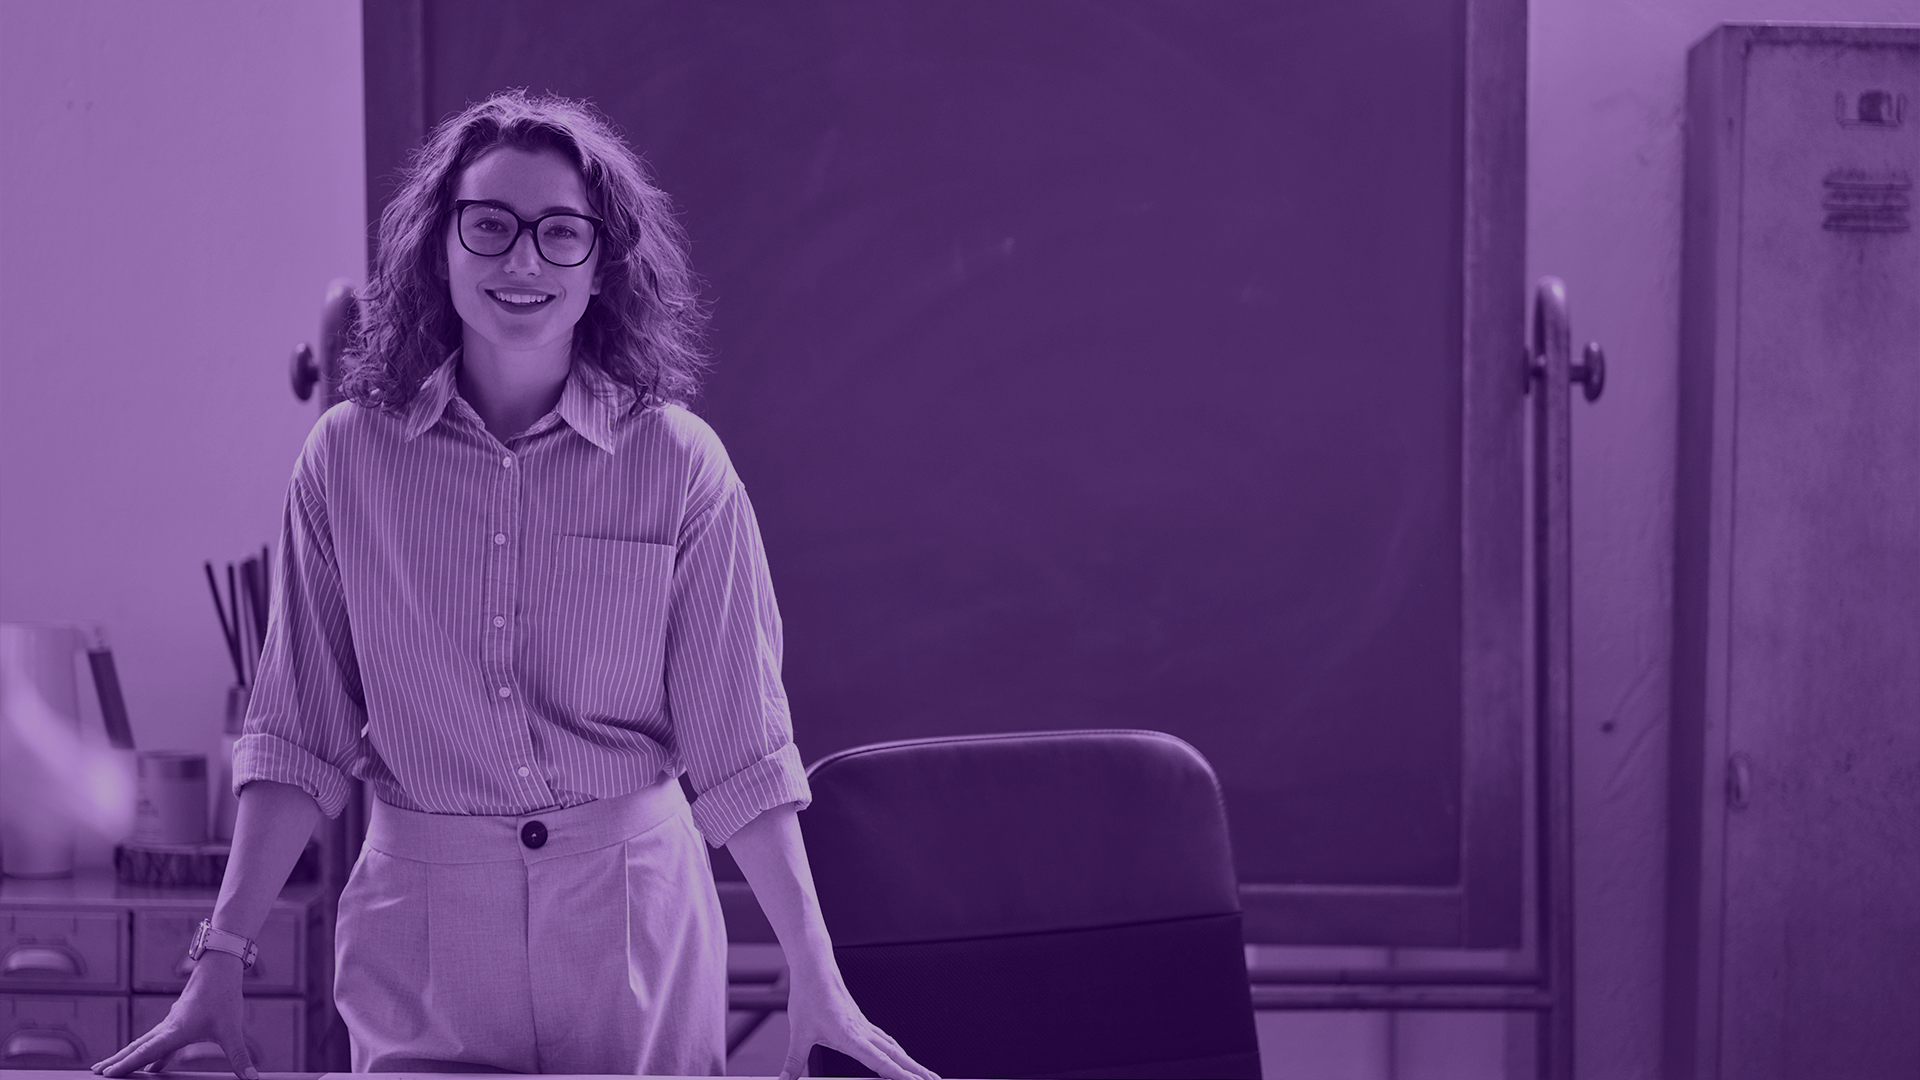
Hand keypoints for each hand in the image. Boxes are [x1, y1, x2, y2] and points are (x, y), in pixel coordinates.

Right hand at [91, 953, 257, 1079]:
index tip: (106, 1074)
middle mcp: (168, 1027)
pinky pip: (159, 1039)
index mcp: (174, 1032)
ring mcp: (172, 1022)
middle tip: (96, 1072)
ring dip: (130, 1055)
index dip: (126, 1065)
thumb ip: (239, 1056)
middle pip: (136, 1047)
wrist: (220, 967)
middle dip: (117, 1061)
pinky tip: (154, 1062)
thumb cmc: (224, 996)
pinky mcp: (179, 1019)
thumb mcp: (232, 1029)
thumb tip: (251, 1078)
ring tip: (114, 1069)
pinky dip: (150, 1051)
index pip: (145, 1052)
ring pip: (145, 1042)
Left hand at [779, 966, 937, 1079]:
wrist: (815, 968)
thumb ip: (793, 1063)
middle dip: (917, 1071)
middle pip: (897, 1055)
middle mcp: (863, 1032)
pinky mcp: (860, 1021)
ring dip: (910, 1060)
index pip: (882, 1062)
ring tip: (925, 1073)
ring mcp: (864, 1026)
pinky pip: (885, 1038)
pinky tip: (897, 1053)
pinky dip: (896, 1049)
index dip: (900, 1075)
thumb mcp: (798, 1034)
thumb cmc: (809, 996)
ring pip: (894, 1047)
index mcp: (851, 1037)